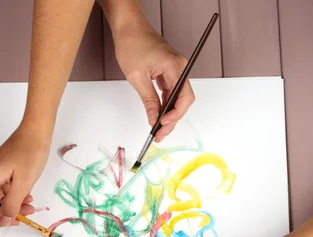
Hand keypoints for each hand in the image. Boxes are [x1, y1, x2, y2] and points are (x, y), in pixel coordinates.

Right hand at [0, 124, 47, 226]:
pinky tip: (27, 195)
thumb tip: (4, 221)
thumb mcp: (23, 184)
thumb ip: (12, 205)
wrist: (36, 132)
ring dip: (14, 203)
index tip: (15, 221)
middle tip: (28, 212)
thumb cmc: (30, 153)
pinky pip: (4, 189)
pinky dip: (15, 194)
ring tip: (30, 204)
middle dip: (9, 211)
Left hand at [113, 20, 194, 140]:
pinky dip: (165, 104)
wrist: (128, 27)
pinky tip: (158, 115)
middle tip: (160, 134)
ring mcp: (175, 69)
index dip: (175, 114)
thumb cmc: (132, 43)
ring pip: (177, 97)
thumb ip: (148, 100)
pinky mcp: (169, 71)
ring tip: (158, 129)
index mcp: (175, 67)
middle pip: (183, 100)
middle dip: (173, 119)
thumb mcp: (137, 77)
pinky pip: (171, 91)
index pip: (184, 97)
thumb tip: (154, 118)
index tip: (163, 124)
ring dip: (169, 113)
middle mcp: (180, 68)